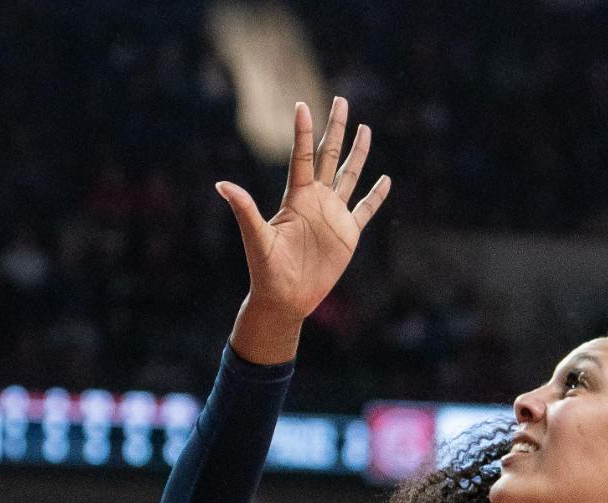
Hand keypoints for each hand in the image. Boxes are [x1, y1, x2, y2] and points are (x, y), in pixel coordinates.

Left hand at [218, 98, 390, 363]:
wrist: (285, 297)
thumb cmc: (266, 270)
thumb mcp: (256, 238)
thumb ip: (244, 209)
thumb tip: (222, 184)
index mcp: (296, 197)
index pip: (302, 157)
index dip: (303, 131)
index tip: (302, 104)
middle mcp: (316, 200)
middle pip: (329, 156)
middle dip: (336, 128)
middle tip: (341, 100)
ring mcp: (333, 215)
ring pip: (350, 175)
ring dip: (358, 152)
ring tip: (366, 128)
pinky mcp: (347, 234)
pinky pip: (365, 209)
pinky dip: (376, 195)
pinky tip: (385, 180)